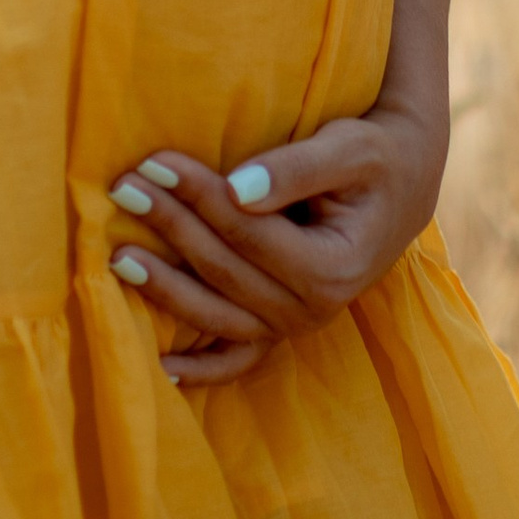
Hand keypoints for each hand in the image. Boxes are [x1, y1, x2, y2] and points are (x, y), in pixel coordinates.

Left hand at [104, 105, 447, 388]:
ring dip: (165, 289)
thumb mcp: (348, 148)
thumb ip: (294, 169)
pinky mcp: (282, 326)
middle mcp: (315, 310)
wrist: (401, 182)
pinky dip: (200, 369)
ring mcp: (296, 324)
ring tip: (117, 256)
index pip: (249, 233)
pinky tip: (158, 367)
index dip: (200, 198)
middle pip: (226, 272)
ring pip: (219, 317)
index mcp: (334, 268)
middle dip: (172, 228)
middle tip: (123, 187)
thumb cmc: (373, 156)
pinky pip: (238, 358)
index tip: (155, 162)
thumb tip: (236, 190)